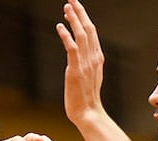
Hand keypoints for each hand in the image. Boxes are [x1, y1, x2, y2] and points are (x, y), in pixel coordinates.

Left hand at [56, 0, 106, 126]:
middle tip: (71, 0)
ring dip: (74, 19)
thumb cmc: (85, 98)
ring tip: (66, 7)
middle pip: (89, 29)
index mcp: (97, 58)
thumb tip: (81, 57)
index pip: (92, 33)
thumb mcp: (89, 77)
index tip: (76, 8)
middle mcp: (94, 57)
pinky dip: (66, 35)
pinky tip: (60, 26)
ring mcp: (86, 63)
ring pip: (82, 35)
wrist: (87, 112)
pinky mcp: (75, 69)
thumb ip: (87, 64)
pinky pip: (72, 48)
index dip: (84, 19)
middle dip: (80, 13)